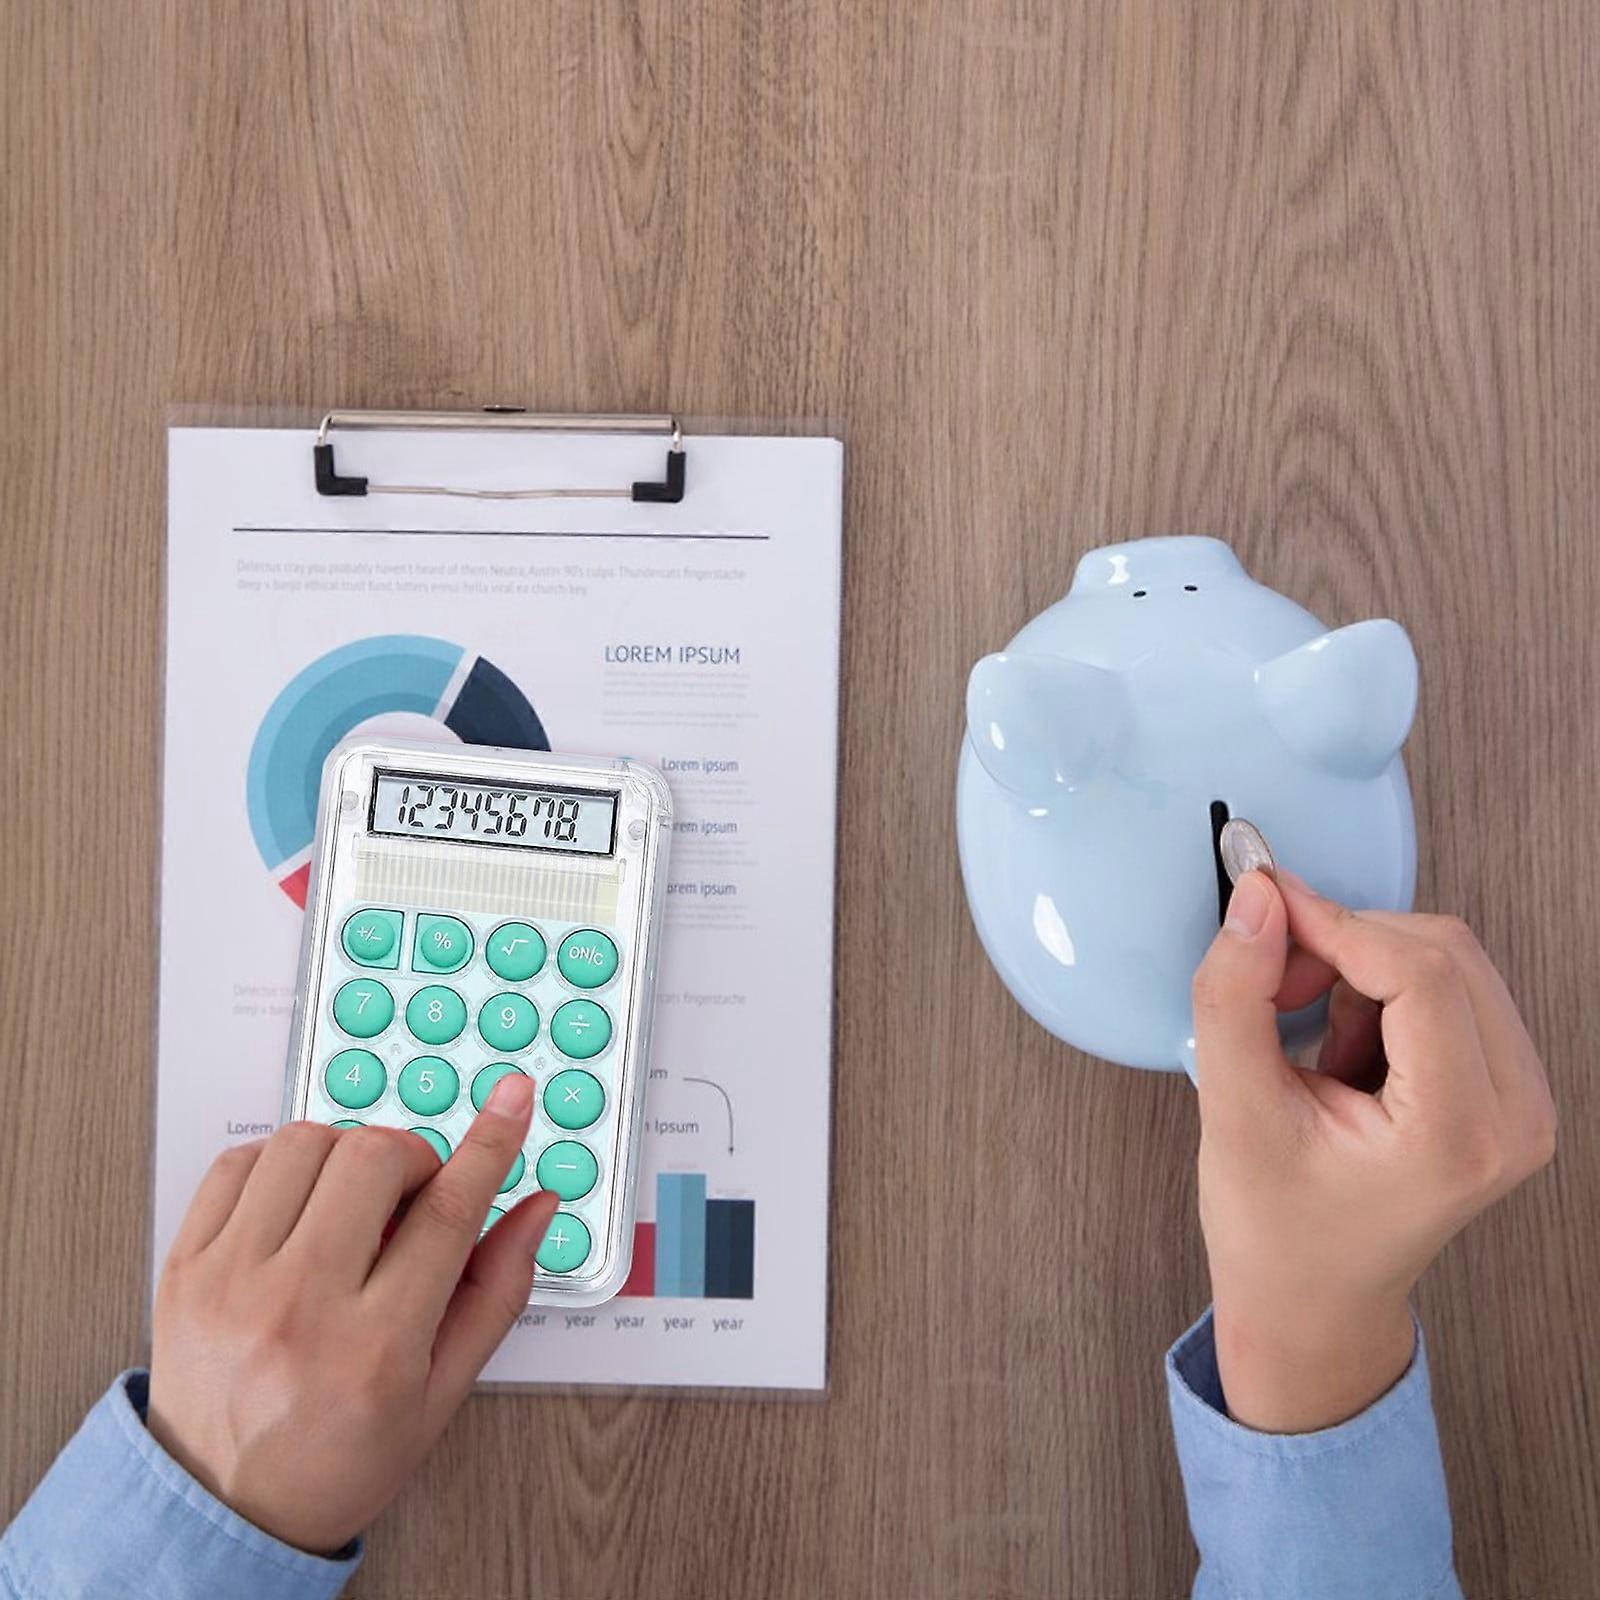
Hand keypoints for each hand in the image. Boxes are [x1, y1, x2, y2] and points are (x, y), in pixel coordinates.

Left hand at [147, 1074, 557, 1553]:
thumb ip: (497, 1291)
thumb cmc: (335, 1460)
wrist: (221, 1511)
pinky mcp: (185, 1265)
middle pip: (375, 1158)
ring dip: (348, 1153)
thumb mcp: (442, 1393)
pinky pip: (238, 1161)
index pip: (449, 1211)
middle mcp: (298, 1308)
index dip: (490, 1143)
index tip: (512, 1099)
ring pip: (306, 1143)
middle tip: (414, 1195)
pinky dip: (281, 1163)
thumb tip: (535, 1209)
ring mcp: (231, 1281)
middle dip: (414, 1158)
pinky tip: (300, 1203)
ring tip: (352, 1203)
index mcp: (376, 1349)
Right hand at [1190, 871, 1555, 1432]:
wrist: (1314, 1301)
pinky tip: (1341, 1048)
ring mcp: (1523, 1101)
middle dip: (1344, 943)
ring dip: (1361, 967)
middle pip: (1442, 952)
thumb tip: (1258, 900)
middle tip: (1272, 981)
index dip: (1336, 923)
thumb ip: (1237, 997)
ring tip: (1305, 1036)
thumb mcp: (1233, 1113)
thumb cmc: (1276, 1233)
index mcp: (1462, 1135)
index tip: (1263, 904)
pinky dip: (1380, 989)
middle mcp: (1519, 1115)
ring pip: (1447, 959)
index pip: (1421, 974)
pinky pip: (1449, 986)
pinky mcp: (1506, 1086)